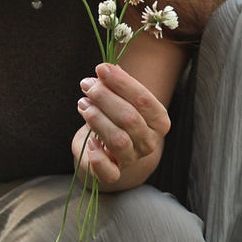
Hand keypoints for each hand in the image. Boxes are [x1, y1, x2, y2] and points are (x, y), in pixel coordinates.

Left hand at [74, 62, 170, 186]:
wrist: (103, 149)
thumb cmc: (114, 119)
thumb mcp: (118, 99)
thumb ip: (115, 84)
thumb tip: (109, 68)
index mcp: (158, 121)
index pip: (144, 100)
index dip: (122, 83)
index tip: (101, 69)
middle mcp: (149, 142)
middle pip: (129, 118)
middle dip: (105, 98)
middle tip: (87, 85)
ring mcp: (132, 159)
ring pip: (118, 140)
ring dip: (97, 118)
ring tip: (82, 103)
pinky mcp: (113, 174)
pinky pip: (109, 172)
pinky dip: (97, 157)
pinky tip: (89, 142)